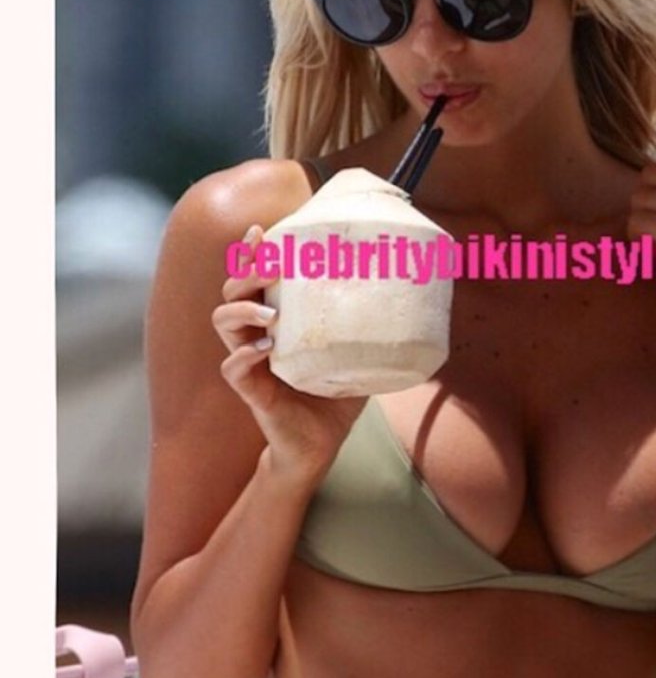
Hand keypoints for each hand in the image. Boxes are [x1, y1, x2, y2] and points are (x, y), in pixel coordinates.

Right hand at [213, 223, 366, 483]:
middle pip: (233, 292)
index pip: (256, 280)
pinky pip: (232, 368)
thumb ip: (369, 332)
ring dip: (242, 309)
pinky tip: (264, 349)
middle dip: (246, 273)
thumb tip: (409, 302)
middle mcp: (258, 336)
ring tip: (270, 311)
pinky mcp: (252, 392)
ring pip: (223, 323)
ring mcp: (251, 363)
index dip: (251, 254)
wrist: (320, 446)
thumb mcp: (356, 357)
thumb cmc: (334, 399)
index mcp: (278, 323)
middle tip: (271, 268)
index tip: (261, 231)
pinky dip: (243, 356)